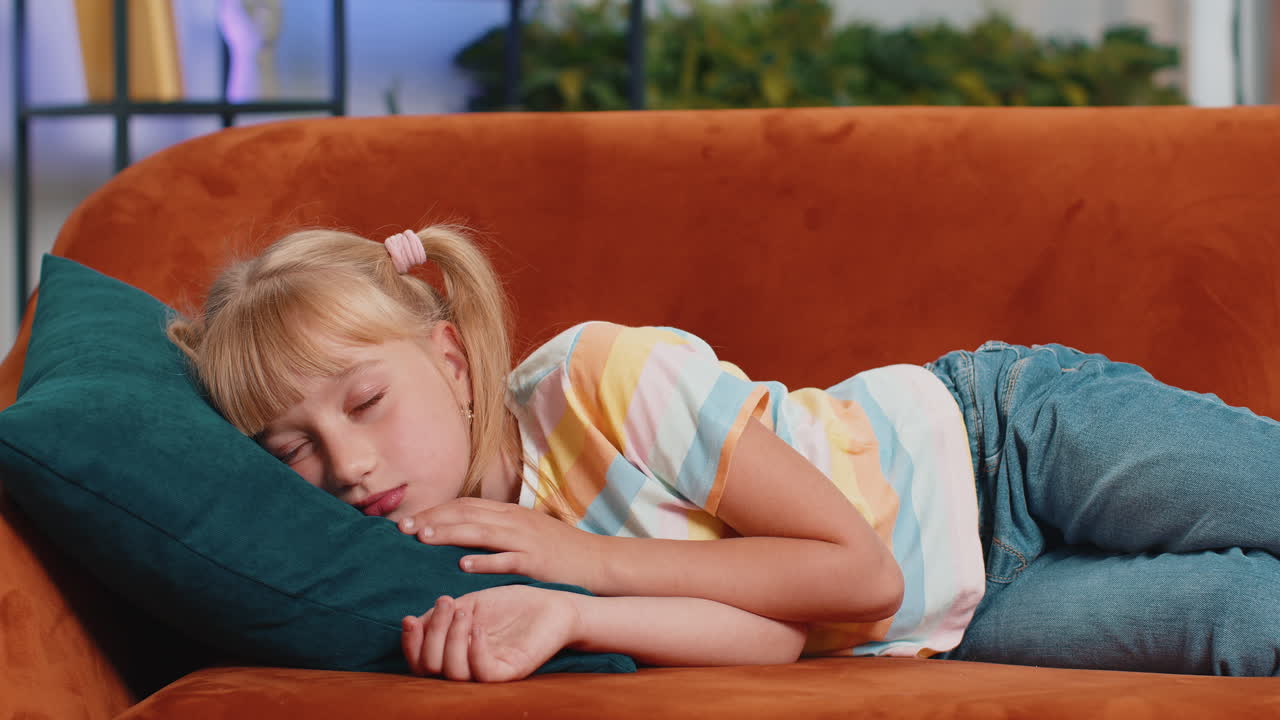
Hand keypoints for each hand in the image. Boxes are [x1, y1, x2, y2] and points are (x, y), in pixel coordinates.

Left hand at [399, 497, 604, 589]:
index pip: (465, 505)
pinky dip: (484, 561)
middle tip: (403, 527)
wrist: (597, 561)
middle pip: (467, 514)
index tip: (409, 519)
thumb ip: (498, 527)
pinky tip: (462, 566)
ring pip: (481, 532)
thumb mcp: (526, 530)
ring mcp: (525, 540)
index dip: (435, 510)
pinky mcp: (535, 562)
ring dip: (449, 534)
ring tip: (422, 538)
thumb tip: (464, 529)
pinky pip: (506, 560)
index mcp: (509, 513)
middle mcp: (514, 521)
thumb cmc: (559, 549)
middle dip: (433, 519)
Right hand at [401, 586, 578, 681]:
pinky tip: (479, 627)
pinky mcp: (510, 671)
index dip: (411, 644)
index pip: (422, 662)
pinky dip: (475, 649)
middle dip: (432, 634)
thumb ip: (442, 616)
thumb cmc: (510, 606)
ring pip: (454, 672)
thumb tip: (414, 624)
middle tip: (446, 603)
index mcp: (455, 654)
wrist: (551, 606)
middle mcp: (468, 667)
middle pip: (431, 667)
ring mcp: (489, 671)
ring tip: (464, 612)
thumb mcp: (469, 604)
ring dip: (452, 638)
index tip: (410, 618)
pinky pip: (483, 672)